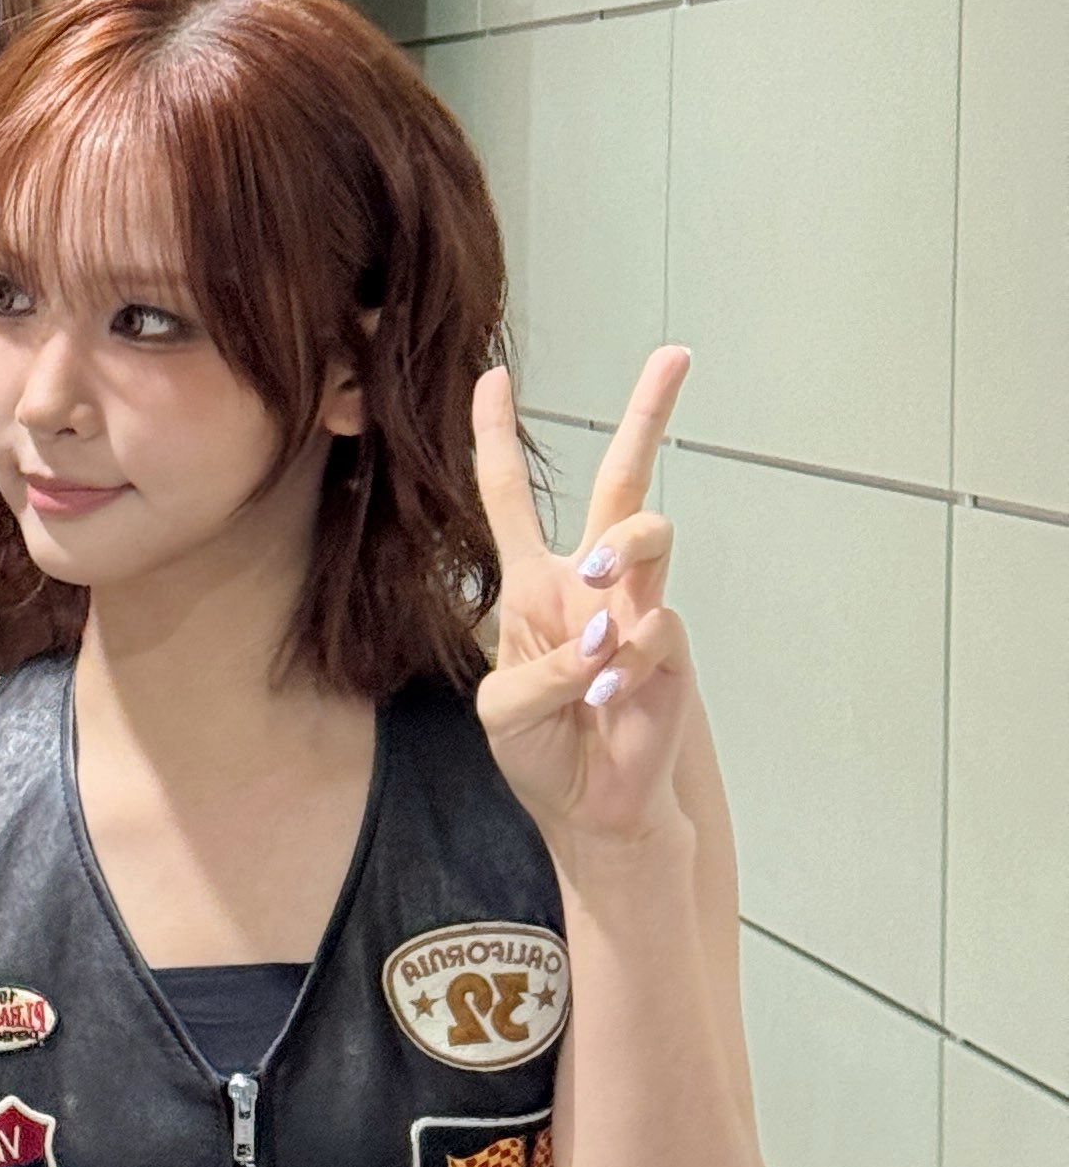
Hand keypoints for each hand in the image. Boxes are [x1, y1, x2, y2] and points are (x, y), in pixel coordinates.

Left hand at [473, 350, 695, 851]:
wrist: (595, 810)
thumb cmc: (544, 750)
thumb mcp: (504, 711)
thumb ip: (537, 669)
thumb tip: (601, 632)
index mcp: (532, 584)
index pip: (511, 496)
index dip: (496, 437)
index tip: (492, 376)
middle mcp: (589, 583)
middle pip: (621, 479)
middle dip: (648, 413)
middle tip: (674, 356)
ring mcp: (637, 609)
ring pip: (646, 531)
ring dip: (622, 551)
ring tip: (598, 601)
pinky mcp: (670, 649)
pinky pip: (655, 625)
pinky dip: (626, 660)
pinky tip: (609, 696)